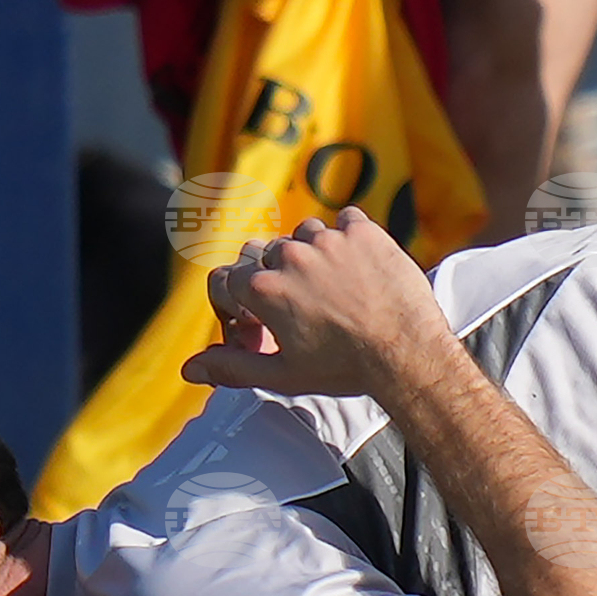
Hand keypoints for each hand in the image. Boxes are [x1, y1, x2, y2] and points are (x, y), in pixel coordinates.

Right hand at [181, 209, 448, 396]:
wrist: (407, 352)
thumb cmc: (345, 367)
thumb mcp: (282, 375)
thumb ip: (231, 367)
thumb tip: (189, 369)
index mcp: (264, 289)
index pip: (227, 279)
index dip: (237, 303)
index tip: (256, 322)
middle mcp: (291, 256)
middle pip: (264, 255)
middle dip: (273, 279)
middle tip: (296, 308)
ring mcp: (329, 239)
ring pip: (303, 234)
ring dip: (309, 254)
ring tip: (329, 286)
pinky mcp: (364, 230)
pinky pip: (345, 220)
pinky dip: (347, 237)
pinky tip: (356, 265)